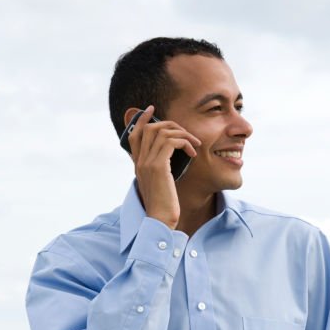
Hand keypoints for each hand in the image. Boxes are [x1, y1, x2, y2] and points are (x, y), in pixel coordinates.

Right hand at [127, 106, 200, 229]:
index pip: (134, 134)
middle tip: (186, 132)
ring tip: (195, 144)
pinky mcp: (158, 166)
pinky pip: (172, 142)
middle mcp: (140, 161)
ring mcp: (147, 163)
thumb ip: (160, 169)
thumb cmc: (164, 205)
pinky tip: (193, 152)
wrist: (160, 220)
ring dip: (183, 134)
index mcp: (138, 165)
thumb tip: (170, 159)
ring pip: (163, 132)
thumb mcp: (159, 184)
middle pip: (149, 128)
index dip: (142, 120)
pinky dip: (185, 142)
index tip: (151, 109)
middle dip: (170, 124)